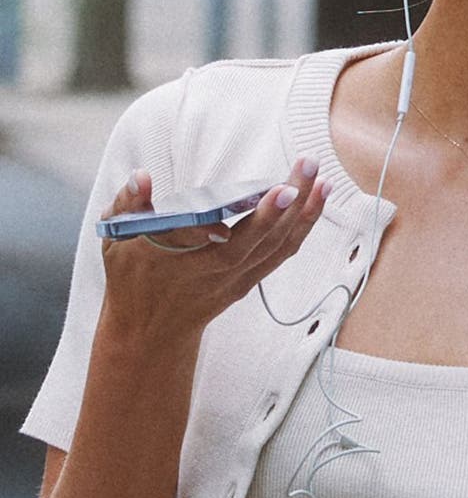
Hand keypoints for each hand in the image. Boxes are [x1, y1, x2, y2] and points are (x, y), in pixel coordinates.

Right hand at [99, 156, 332, 343]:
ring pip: (276, 245)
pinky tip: (316, 201)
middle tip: (304, 166)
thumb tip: (141, 177)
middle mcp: (211, 270)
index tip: (234, 206)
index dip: (217, 223)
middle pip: (253, 238)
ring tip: (321, 178)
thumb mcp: (116, 240)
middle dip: (281, 204)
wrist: (153, 331)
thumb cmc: (132, 277)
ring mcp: (235, 278)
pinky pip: (281, 252)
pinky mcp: (248, 281)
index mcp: (174, 258)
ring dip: (303, 212)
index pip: (196, 238)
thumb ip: (127, 205)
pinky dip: (301, 228)